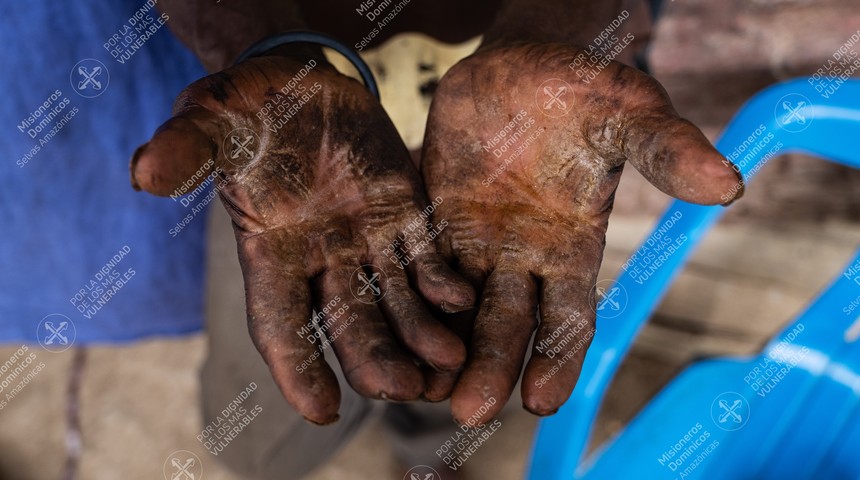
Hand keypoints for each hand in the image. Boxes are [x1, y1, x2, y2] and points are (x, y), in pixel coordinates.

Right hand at [130, 52, 474, 423]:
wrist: (299, 82)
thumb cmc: (246, 105)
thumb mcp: (211, 118)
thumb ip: (186, 147)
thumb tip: (143, 172)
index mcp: (270, 250)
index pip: (279, 322)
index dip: (297, 367)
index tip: (321, 411)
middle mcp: (321, 258)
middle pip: (349, 324)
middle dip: (375, 360)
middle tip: (405, 390)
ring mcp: (366, 240)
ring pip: (397, 302)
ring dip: (423, 335)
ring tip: (450, 364)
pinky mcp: (404, 216)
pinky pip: (428, 258)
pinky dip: (445, 282)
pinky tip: (465, 301)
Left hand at [421, 43, 741, 423]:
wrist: (520, 63)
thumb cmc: (584, 88)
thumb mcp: (627, 112)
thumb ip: (665, 149)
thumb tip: (728, 183)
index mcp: (571, 246)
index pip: (570, 318)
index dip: (559, 358)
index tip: (541, 400)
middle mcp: (522, 256)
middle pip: (506, 326)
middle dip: (490, 369)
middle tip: (468, 411)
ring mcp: (474, 241)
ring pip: (456, 310)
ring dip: (441, 351)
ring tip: (418, 390)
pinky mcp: (434, 220)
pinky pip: (416, 267)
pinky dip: (404, 301)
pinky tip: (382, 329)